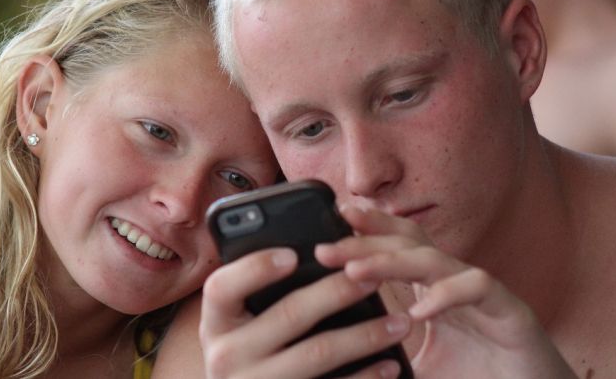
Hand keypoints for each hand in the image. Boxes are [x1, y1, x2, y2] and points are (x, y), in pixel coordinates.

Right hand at [200, 247, 409, 377]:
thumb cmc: (244, 354)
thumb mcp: (235, 326)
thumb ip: (255, 293)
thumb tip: (308, 249)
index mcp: (215, 324)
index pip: (222, 287)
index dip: (256, 268)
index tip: (293, 254)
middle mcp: (227, 356)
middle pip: (287, 315)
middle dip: (336, 291)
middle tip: (374, 276)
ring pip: (318, 353)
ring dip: (365, 335)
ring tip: (400, 322)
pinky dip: (364, 377)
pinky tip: (390, 364)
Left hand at [316, 207, 578, 378]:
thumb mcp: (419, 367)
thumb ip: (386, 353)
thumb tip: (343, 358)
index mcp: (435, 289)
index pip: (397, 246)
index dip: (367, 231)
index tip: (330, 224)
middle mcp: (457, 283)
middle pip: (409, 244)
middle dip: (366, 241)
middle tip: (326, 248)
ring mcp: (485, 294)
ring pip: (436, 260)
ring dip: (393, 262)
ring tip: (355, 272)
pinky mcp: (512, 312)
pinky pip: (479, 287)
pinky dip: (447, 294)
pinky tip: (419, 310)